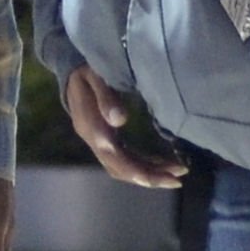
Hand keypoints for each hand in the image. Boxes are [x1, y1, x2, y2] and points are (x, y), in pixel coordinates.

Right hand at [64, 66, 183, 187]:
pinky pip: (126, 158)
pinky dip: (144, 164)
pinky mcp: (108, 140)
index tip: (159, 176)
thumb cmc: (87, 70)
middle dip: (149, 177)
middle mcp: (94, 140)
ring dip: (149, 173)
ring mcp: (100, 142)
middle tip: (178, 179)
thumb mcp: (95, 77)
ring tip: (177, 174)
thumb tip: (120, 120)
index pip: (112, 157)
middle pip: (120, 169)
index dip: (135, 170)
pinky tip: (162, 164)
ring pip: (124, 167)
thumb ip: (106, 97)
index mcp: (91, 127)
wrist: (72, 72)